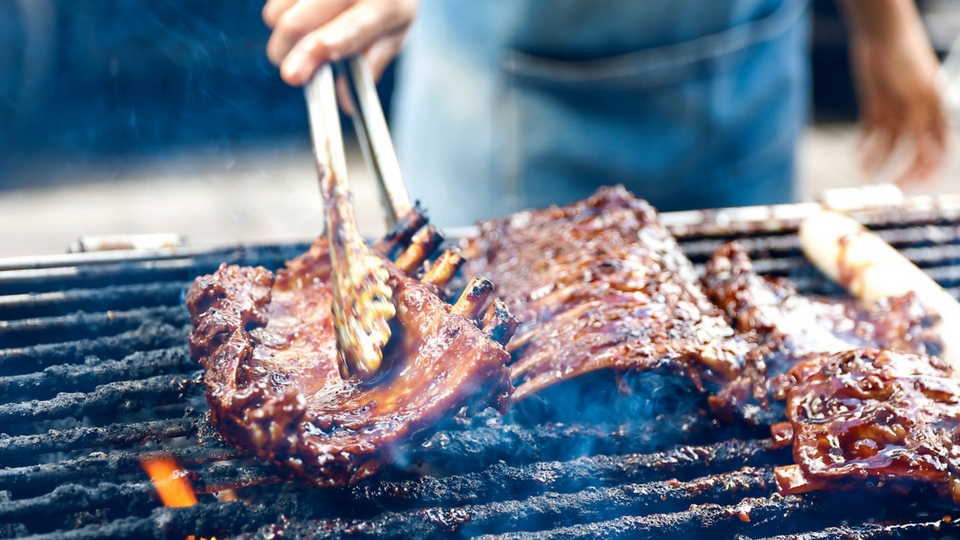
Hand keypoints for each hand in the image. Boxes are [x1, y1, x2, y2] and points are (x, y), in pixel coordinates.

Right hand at [263, 0, 417, 85]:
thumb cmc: (387, 4)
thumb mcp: (393, 34)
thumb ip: (371, 65)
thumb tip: (345, 104)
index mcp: (385, 5)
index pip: (348, 30)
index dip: (316, 52)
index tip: (293, 75)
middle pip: (296, 24)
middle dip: (285, 55)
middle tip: (292, 72)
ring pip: (276, 13)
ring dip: (283, 36)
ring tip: (305, 36)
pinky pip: (272, 3)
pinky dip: (279, 15)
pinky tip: (302, 14)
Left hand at [849, 30, 947, 184]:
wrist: (882, 36)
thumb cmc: (907, 61)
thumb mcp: (917, 97)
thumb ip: (922, 127)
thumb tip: (929, 157)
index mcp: (934, 111)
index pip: (937, 146)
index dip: (929, 166)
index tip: (916, 182)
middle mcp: (917, 114)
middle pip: (913, 149)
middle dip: (902, 167)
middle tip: (890, 184)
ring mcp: (896, 110)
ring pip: (889, 142)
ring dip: (878, 157)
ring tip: (864, 167)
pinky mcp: (876, 105)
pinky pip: (871, 130)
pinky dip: (864, 144)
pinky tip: (857, 154)